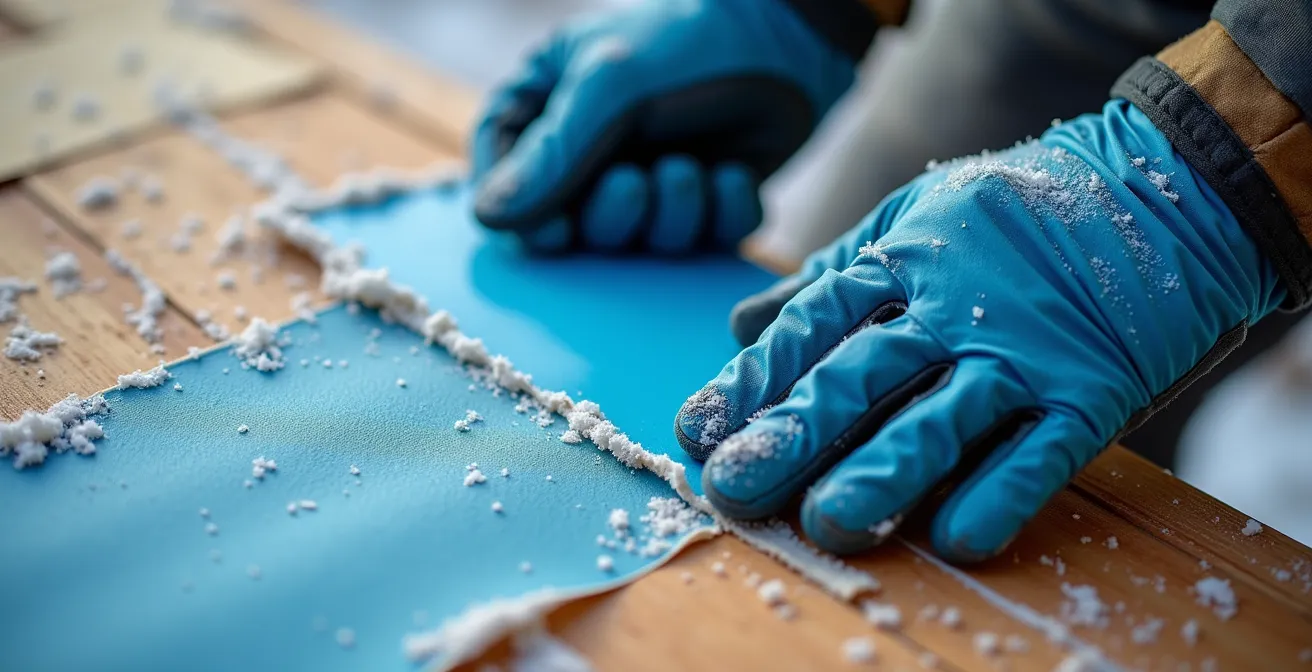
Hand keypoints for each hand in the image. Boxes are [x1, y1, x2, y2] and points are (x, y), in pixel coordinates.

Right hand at [469, 0, 855, 253]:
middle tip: (635, 183)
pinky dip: (720, 216)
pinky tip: (732, 175)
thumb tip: (490, 219)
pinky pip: (703, 242)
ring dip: (669, 216)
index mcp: (547, 106)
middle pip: (568, 226)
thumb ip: (553, 153)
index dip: (524, 214)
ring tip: (692, 169)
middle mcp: (592, 149)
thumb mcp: (611, 85)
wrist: (793, 35)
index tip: (555, 229)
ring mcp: (649, 178)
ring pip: (639, 242)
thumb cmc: (688, 43)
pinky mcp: (707, 202)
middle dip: (610, 217)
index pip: (498, 174)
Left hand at [674, 100, 1282, 560]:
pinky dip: (1002, 492)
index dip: (752, 381)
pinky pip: (1042, 450)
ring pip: (942, 418)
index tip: (697, 431)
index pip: (812, 324)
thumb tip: (741, 324)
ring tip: (828, 522)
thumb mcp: (913, 221)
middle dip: (793, 433)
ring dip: (883, 473)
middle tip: (735, 487)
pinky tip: (957, 537)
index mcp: (902, 259)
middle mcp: (955, 306)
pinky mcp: (1091, 391)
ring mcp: (1024, 351)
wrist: (1163, 194)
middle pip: (861, 375)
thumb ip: (829, 277)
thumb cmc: (1015, 218)